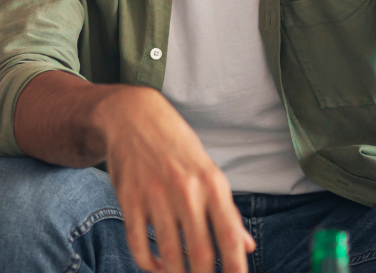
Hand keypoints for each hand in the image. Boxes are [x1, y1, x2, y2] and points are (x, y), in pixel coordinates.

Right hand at [93, 88, 254, 272]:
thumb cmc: (176, 146)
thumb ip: (227, 212)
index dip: (235, 268)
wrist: (133, 117)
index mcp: (212, 183)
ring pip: (169, 253)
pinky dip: (149, 264)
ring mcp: (155, 196)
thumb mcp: (208, 172)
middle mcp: (186, 191)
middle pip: (200, 252)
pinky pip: (138, 244)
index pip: (229, 236)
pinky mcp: (129, 200)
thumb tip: (246, 246)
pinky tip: (158, 267)